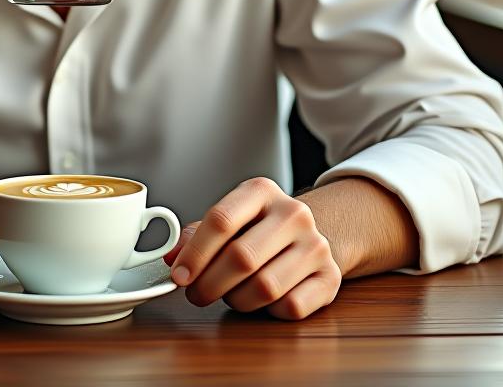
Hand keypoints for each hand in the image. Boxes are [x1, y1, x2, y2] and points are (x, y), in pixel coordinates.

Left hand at [164, 177, 341, 319]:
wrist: (309, 235)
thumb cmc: (258, 229)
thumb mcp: (229, 219)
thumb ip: (197, 235)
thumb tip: (172, 258)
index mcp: (261, 191)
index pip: (221, 220)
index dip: (195, 253)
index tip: (179, 275)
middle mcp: (292, 213)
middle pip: (241, 257)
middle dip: (210, 283)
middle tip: (196, 294)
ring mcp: (315, 245)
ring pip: (265, 287)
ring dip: (237, 300)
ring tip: (229, 295)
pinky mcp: (330, 277)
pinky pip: (290, 306)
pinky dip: (269, 312)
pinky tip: (262, 301)